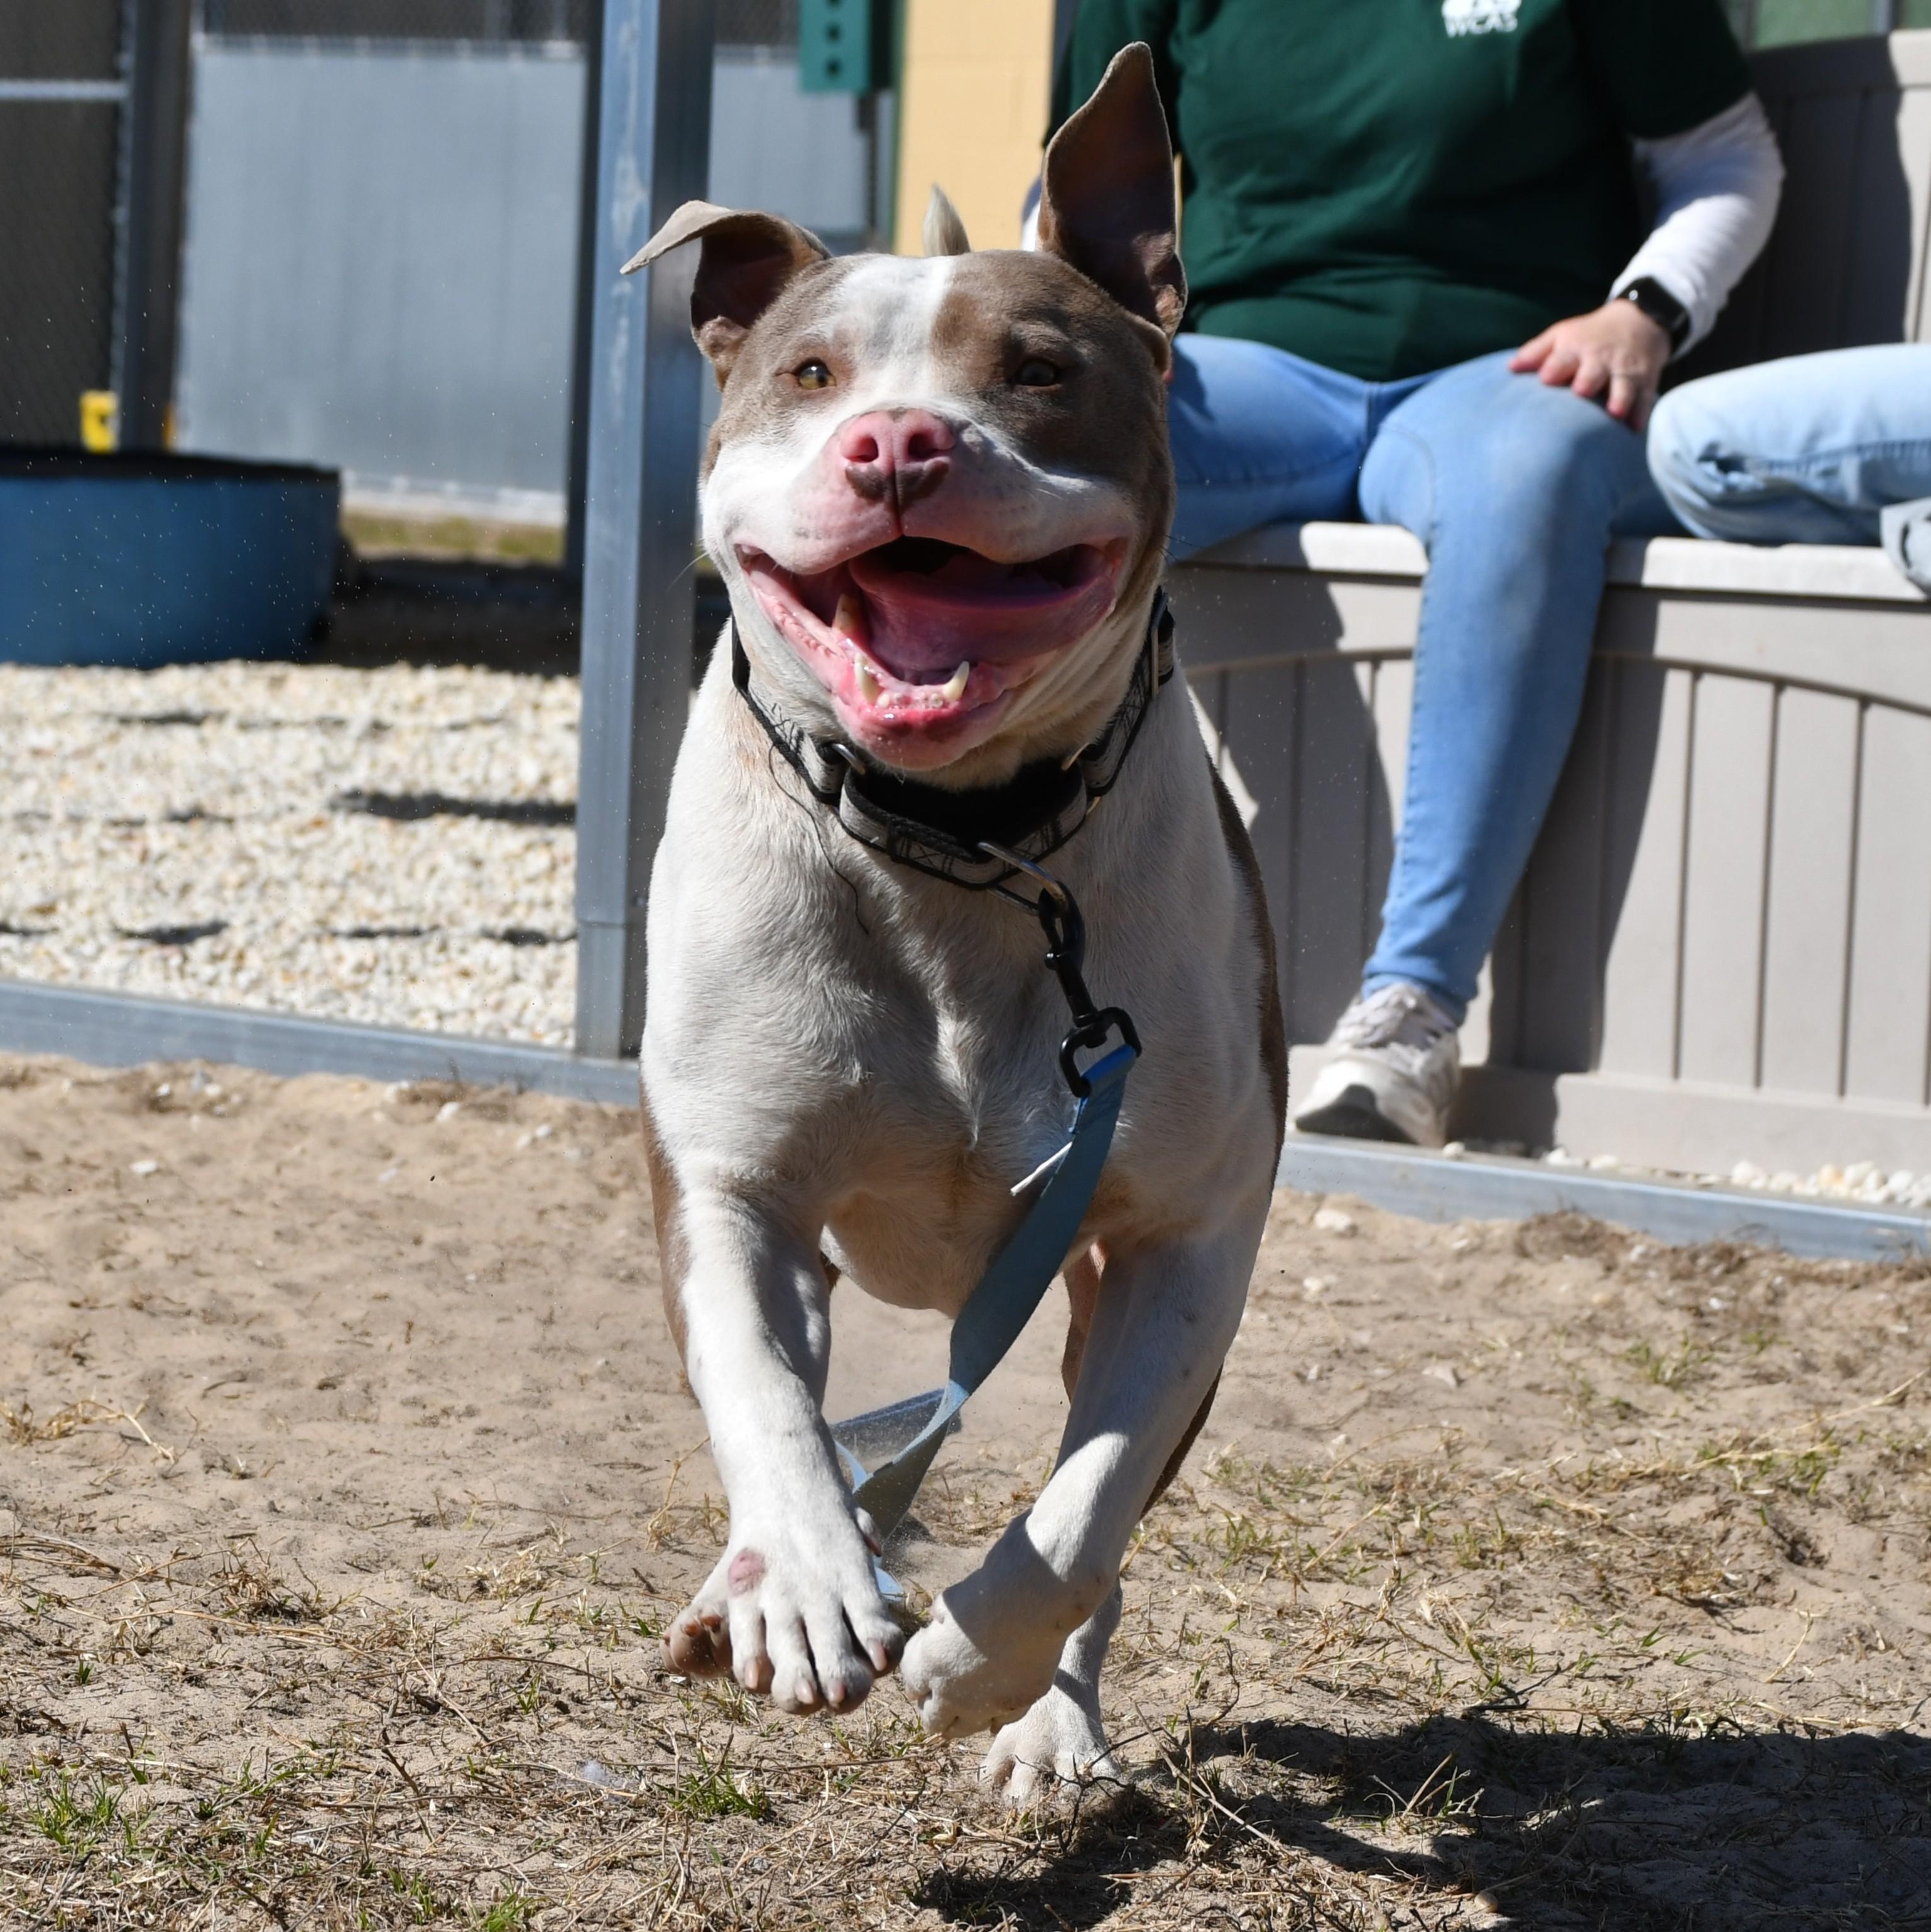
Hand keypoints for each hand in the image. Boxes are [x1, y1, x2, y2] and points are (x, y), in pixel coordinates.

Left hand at [1510, 300, 1670, 430]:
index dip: (1555, 367)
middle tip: (1581, 391)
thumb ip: (1536, 352)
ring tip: (1614, 412)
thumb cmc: (1587, 337)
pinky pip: (1644, 398)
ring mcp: (1624, 371)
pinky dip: (1641, 412)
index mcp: (1575, 350)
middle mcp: (1600, 360)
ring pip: (1623, 385)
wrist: (1639, 320)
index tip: (1546, 378)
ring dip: (1619, 398)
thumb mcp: (1561, 335)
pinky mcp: (1645, 381)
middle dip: (1589, 380)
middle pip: (1594, 371)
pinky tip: (1635, 428)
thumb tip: (1509, 368)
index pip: (1564, 358)